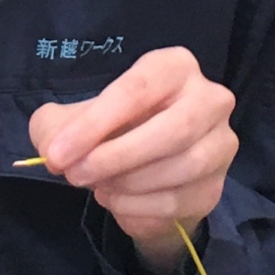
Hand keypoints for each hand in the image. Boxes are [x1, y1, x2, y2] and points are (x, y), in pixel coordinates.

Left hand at [29, 47, 237, 274]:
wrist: (144, 173)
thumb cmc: (112, 130)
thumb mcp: (74, 119)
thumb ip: (55, 127)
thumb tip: (55, 149)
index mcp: (174, 67)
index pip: (137, 91)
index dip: (94, 125)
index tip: (58, 154)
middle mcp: (209, 99)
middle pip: (172, 130)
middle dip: (116, 156)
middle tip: (75, 175)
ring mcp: (220, 144)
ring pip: (180, 168)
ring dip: (127, 184)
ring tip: (98, 185)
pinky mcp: (216, 186)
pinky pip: (178, 200)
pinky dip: (137, 207)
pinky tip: (117, 200)